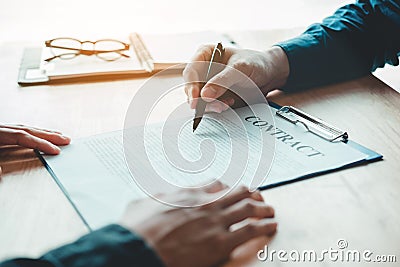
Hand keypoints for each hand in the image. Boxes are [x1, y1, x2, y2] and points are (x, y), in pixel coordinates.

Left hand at [0, 124, 69, 154]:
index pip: (23, 137)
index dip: (40, 143)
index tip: (55, 150)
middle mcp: (2, 128)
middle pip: (29, 130)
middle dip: (49, 135)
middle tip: (66, 140)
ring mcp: (2, 128)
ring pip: (26, 127)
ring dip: (44, 132)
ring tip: (59, 135)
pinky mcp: (1, 130)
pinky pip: (21, 129)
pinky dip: (34, 131)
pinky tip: (40, 134)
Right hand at [120, 183, 275, 266]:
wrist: (140, 246)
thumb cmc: (137, 229)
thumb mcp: (140, 205)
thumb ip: (150, 200)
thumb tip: (142, 200)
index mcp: (187, 193)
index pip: (215, 184)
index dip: (227, 186)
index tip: (232, 189)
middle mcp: (205, 203)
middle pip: (237, 191)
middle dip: (250, 193)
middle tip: (257, 197)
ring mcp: (215, 220)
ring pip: (248, 207)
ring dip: (263, 208)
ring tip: (270, 210)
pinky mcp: (221, 241)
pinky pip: (251, 230)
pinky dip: (265, 227)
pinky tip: (272, 226)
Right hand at [183, 46, 288, 112]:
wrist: (269, 73)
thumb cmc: (255, 63)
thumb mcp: (240, 69)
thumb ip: (222, 81)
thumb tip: (205, 95)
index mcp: (205, 55)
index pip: (190, 72)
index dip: (191, 86)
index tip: (196, 98)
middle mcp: (203, 69)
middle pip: (192, 88)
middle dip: (201, 100)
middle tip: (215, 106)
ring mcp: (208, 83)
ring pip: (199, 99)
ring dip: (210, 105)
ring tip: (225, 105)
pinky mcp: (215, 95)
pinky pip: (209, 105)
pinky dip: (217, 107)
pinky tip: (228, 104)